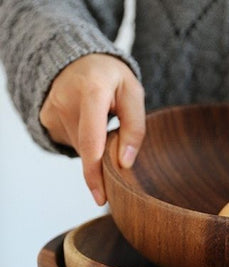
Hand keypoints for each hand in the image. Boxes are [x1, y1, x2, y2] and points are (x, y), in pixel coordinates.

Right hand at [39, 53, 144, 205]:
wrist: (77, 59)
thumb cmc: (111, 77)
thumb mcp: (133, 93)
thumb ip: (134, 128)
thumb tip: (125, 163)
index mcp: (92, 91)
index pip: (92, 141)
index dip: (95, 173)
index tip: (101, 197)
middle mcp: (66, 101)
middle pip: (88, 150)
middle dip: (104, 161)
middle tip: (117, 149)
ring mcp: (52, 111)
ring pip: (81, 149)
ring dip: (96, 147)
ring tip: (102, 123)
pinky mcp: (46, 119)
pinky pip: (72, 143)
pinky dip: (84, 141)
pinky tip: (87, 123)